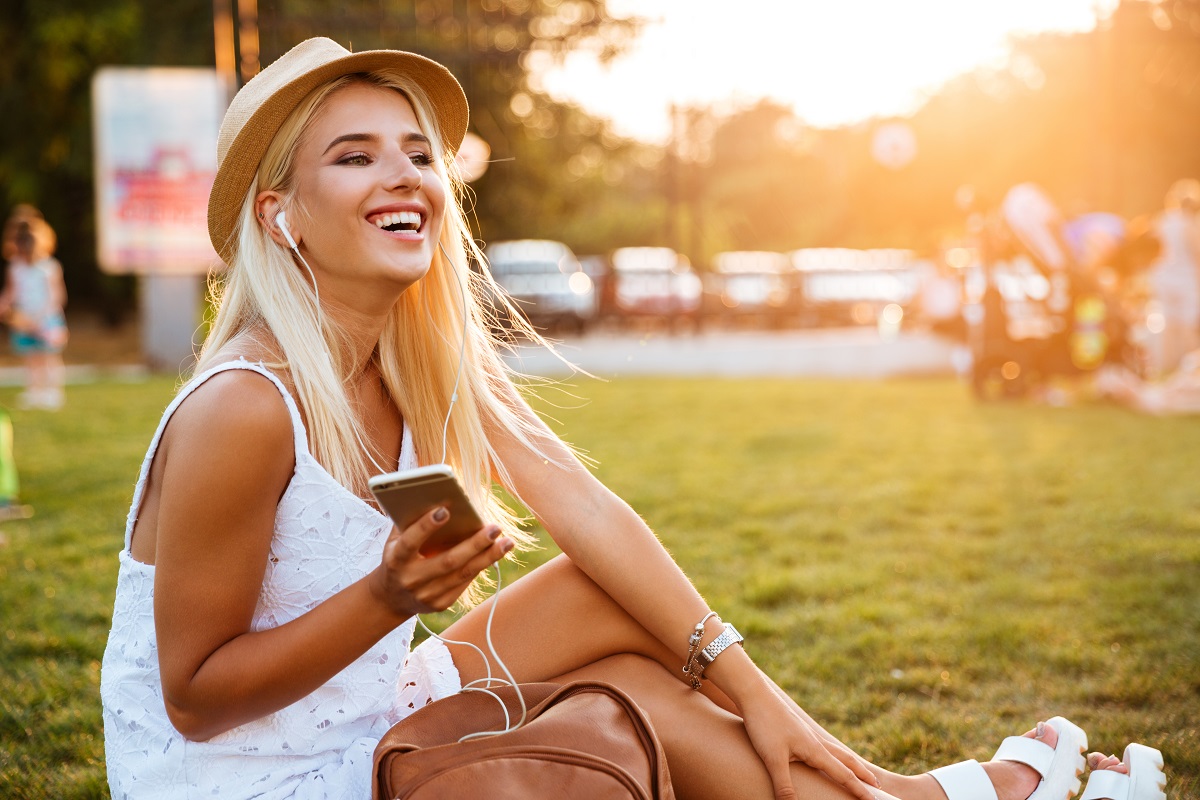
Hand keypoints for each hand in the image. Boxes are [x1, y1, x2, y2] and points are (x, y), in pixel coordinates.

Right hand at [368, 506, 512, 618]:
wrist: (391, 598)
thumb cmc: (397, 557)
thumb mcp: (394, 541)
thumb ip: (409, 522)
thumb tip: (436, 497)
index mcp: (395, 560)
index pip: (410, 542)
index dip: (425, 526)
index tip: (445, 509)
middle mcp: (411, 580)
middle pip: (447, 561)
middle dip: (474, 544)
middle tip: (495, 527)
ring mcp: (426, 595)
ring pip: (463, 574)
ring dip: (488, 557)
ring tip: (507, 542)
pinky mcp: (440, 604)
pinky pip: (465, 582)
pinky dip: (481, 566)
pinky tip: (495, 553)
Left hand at [738, 680, 879, 799]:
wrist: (754, 694)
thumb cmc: (764, 724)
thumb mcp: (772, 759)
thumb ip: (784, 785)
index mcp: (815, 750)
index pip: (843, 774)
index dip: (858, 789)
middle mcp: (816, 741)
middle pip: (845, 760)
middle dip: (861, 774)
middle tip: (877, 785)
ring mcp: (806, 734)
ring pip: (835, 750)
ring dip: (849, 762)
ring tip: (856, 769)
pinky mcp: (796, 729)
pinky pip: (821, 744)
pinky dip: (831, 753)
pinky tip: (822, 752)